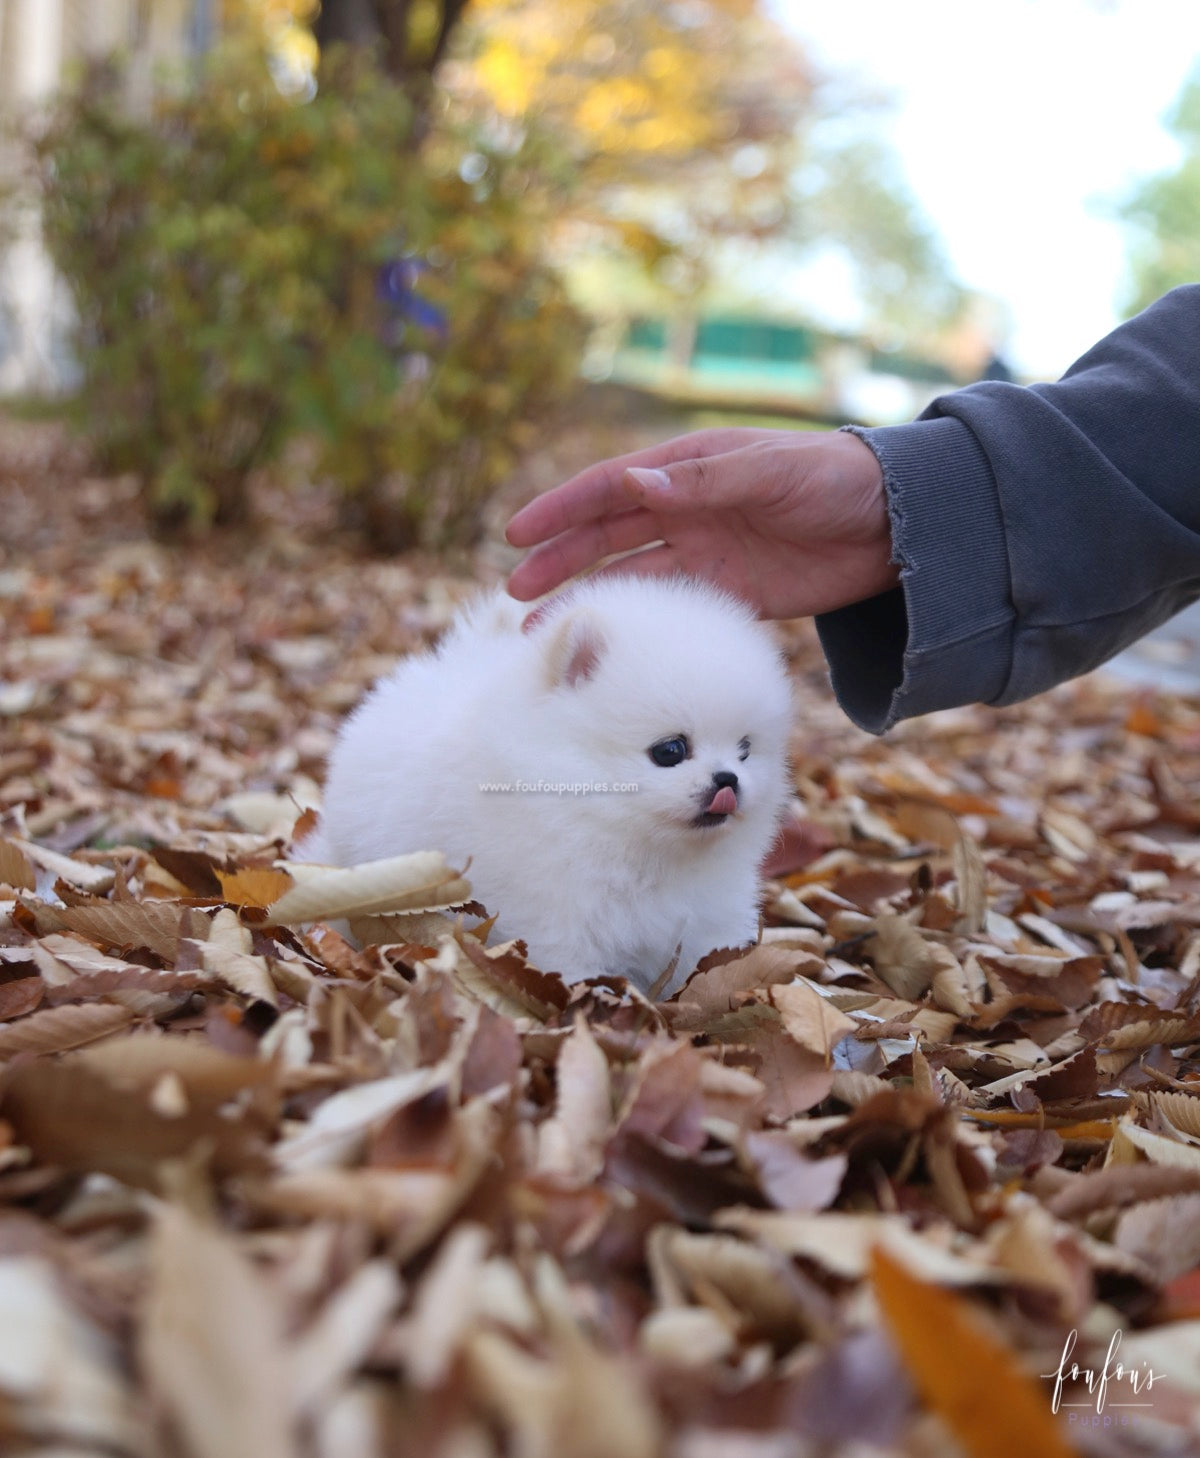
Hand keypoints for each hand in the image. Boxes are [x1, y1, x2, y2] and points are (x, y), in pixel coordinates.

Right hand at [505, 426, 897, 618]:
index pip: (609, 488)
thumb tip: (632, 481)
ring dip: (588, 600)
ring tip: (542, 631)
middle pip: (607, 537)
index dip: (561, 510)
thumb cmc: (835, 478)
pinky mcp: (732, 594)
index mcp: (690, 468)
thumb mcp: (770, 472)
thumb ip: (703, 481)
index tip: (518, 535)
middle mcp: (688, 509)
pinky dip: (640, 627)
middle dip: (559, 561)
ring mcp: (707, 553)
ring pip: (631, 579)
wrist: (898, 523)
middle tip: (513, 592)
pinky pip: (673, 611)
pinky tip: (611, 647)